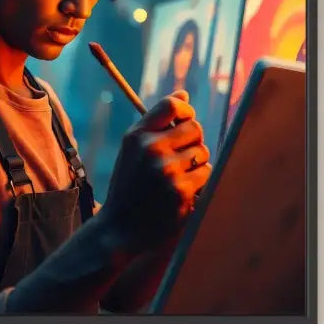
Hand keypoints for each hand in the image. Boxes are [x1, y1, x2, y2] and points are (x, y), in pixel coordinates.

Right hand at [98, 90, 211, 253]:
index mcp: (136, 136)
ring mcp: (167, 170)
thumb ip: (156, 121)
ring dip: (196, 164)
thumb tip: (184, 94)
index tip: (185, 120)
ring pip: (203, 152)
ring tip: (176, 177)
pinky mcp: (181, 191)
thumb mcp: (131, 149)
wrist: (119, 228)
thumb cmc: (129, 185)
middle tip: (180, 157)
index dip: (186, 110)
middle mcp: (151, 149)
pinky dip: (198, 183)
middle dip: (193, 141)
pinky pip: (205, 174)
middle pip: (195, 128)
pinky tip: (180, 192)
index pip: (172, 105)